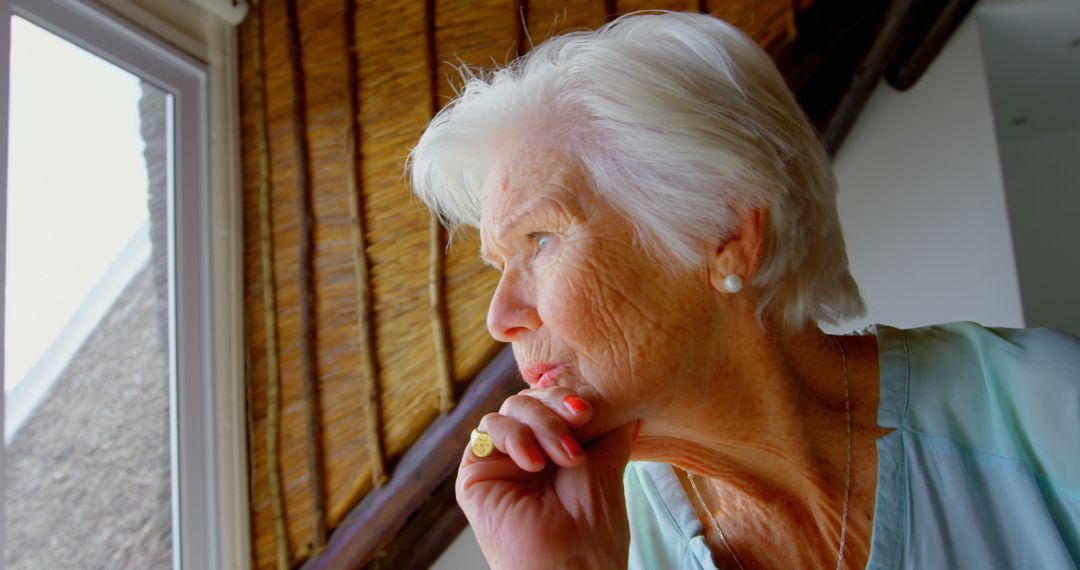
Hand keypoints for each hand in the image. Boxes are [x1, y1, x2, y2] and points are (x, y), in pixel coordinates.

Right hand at [457, 386, 635, 568]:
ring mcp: (499, 461)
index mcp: (553, 447)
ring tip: (564, 458)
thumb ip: (609, 427)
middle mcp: (524, 451)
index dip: (568, 398)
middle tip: (579, 426)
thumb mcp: (608, 462)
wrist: (571, 564)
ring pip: (510, 408)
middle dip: (556, 409)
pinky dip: (515, 437)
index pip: (552, 402)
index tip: (589, 411)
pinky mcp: (475, 473)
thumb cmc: (593, 525)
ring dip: (541, 424)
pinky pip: (488, 429)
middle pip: (530, 398)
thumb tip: (625, 399)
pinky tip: (534, 465)